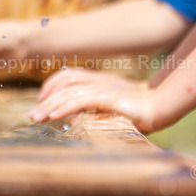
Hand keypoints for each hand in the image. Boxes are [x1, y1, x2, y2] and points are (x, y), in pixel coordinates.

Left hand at [29, 68, 160, 132]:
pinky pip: (80, 101)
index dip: (52, 86)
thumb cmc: (140, 109)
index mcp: (99, 80)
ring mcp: (102, 88)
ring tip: (36, 118)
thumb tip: (77, 118)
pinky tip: (53, 117)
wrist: (162, 105)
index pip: (68, 76)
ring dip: (49, 106)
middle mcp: (98, 81)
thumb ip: (96, 106)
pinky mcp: (107, 98)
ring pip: (68, 93)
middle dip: (45, 99)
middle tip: (33, 115)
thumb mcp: (113, 105)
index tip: (41, 101)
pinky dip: (64, 108)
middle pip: (64, 84)